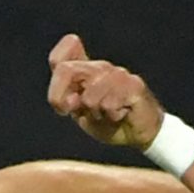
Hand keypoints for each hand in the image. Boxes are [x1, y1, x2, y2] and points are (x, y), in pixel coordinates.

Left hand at [47, 34, 165, 150]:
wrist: (138, 134)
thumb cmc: (108, 122)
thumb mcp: (81, 114)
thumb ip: (68, 102)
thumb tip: (72, 97)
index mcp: (84, 71)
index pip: (59, 58)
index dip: (54, 82)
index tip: (62, 106)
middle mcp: (99, 67)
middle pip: (66, 70)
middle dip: (61, 98)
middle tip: (77, 113)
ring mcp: (117, 74)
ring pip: (89, 96)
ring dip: (96, 113)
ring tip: (107, 114)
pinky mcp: (133, 85)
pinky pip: (110, 104)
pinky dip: (112, 116)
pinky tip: (121, 114)